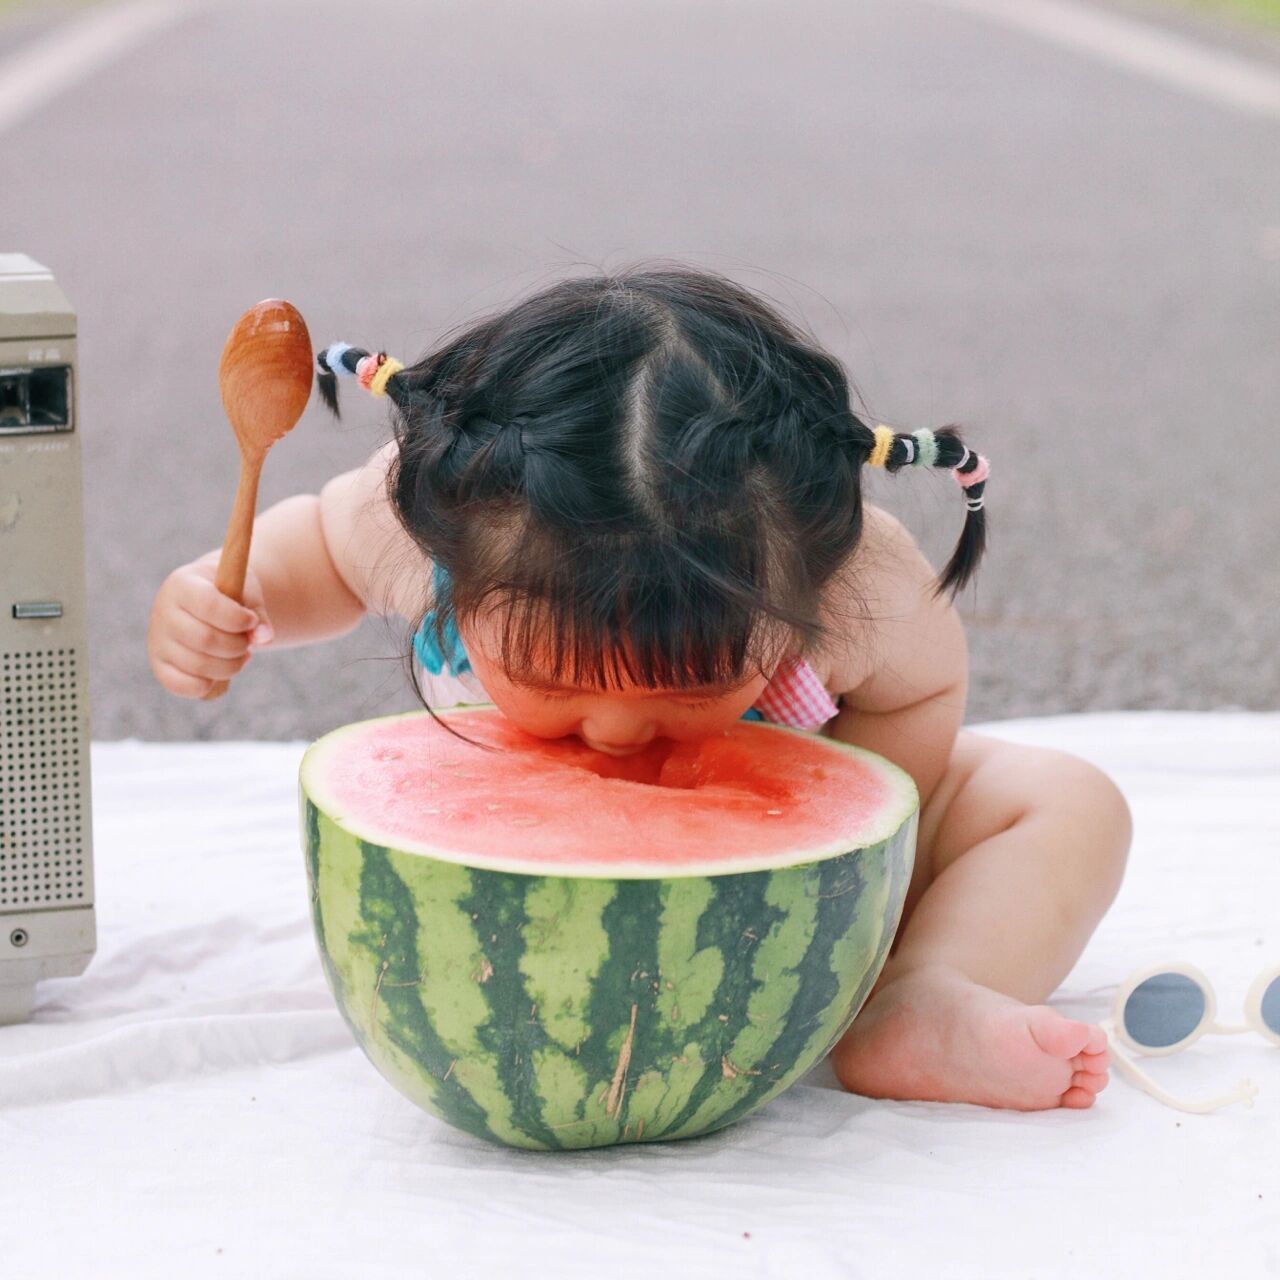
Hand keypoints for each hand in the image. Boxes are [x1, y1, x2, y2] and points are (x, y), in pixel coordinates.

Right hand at [147, 557, 273, 698]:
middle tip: (248, 642)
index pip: (209, 605)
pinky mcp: (160, 666)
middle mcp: (163, 612)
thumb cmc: (230, 596)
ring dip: (231, 666)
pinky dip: (211, 684)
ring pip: (198, 665)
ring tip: (242, 655)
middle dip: (238, 645)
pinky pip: (184, 686)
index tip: (252, 620)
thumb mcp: (246, 594)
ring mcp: (157, 641)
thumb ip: (258, 614)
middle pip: (205, 639)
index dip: (237, 619)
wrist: (208, 603)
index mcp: (183, 584)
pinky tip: (223, 670)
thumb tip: (264, 637)